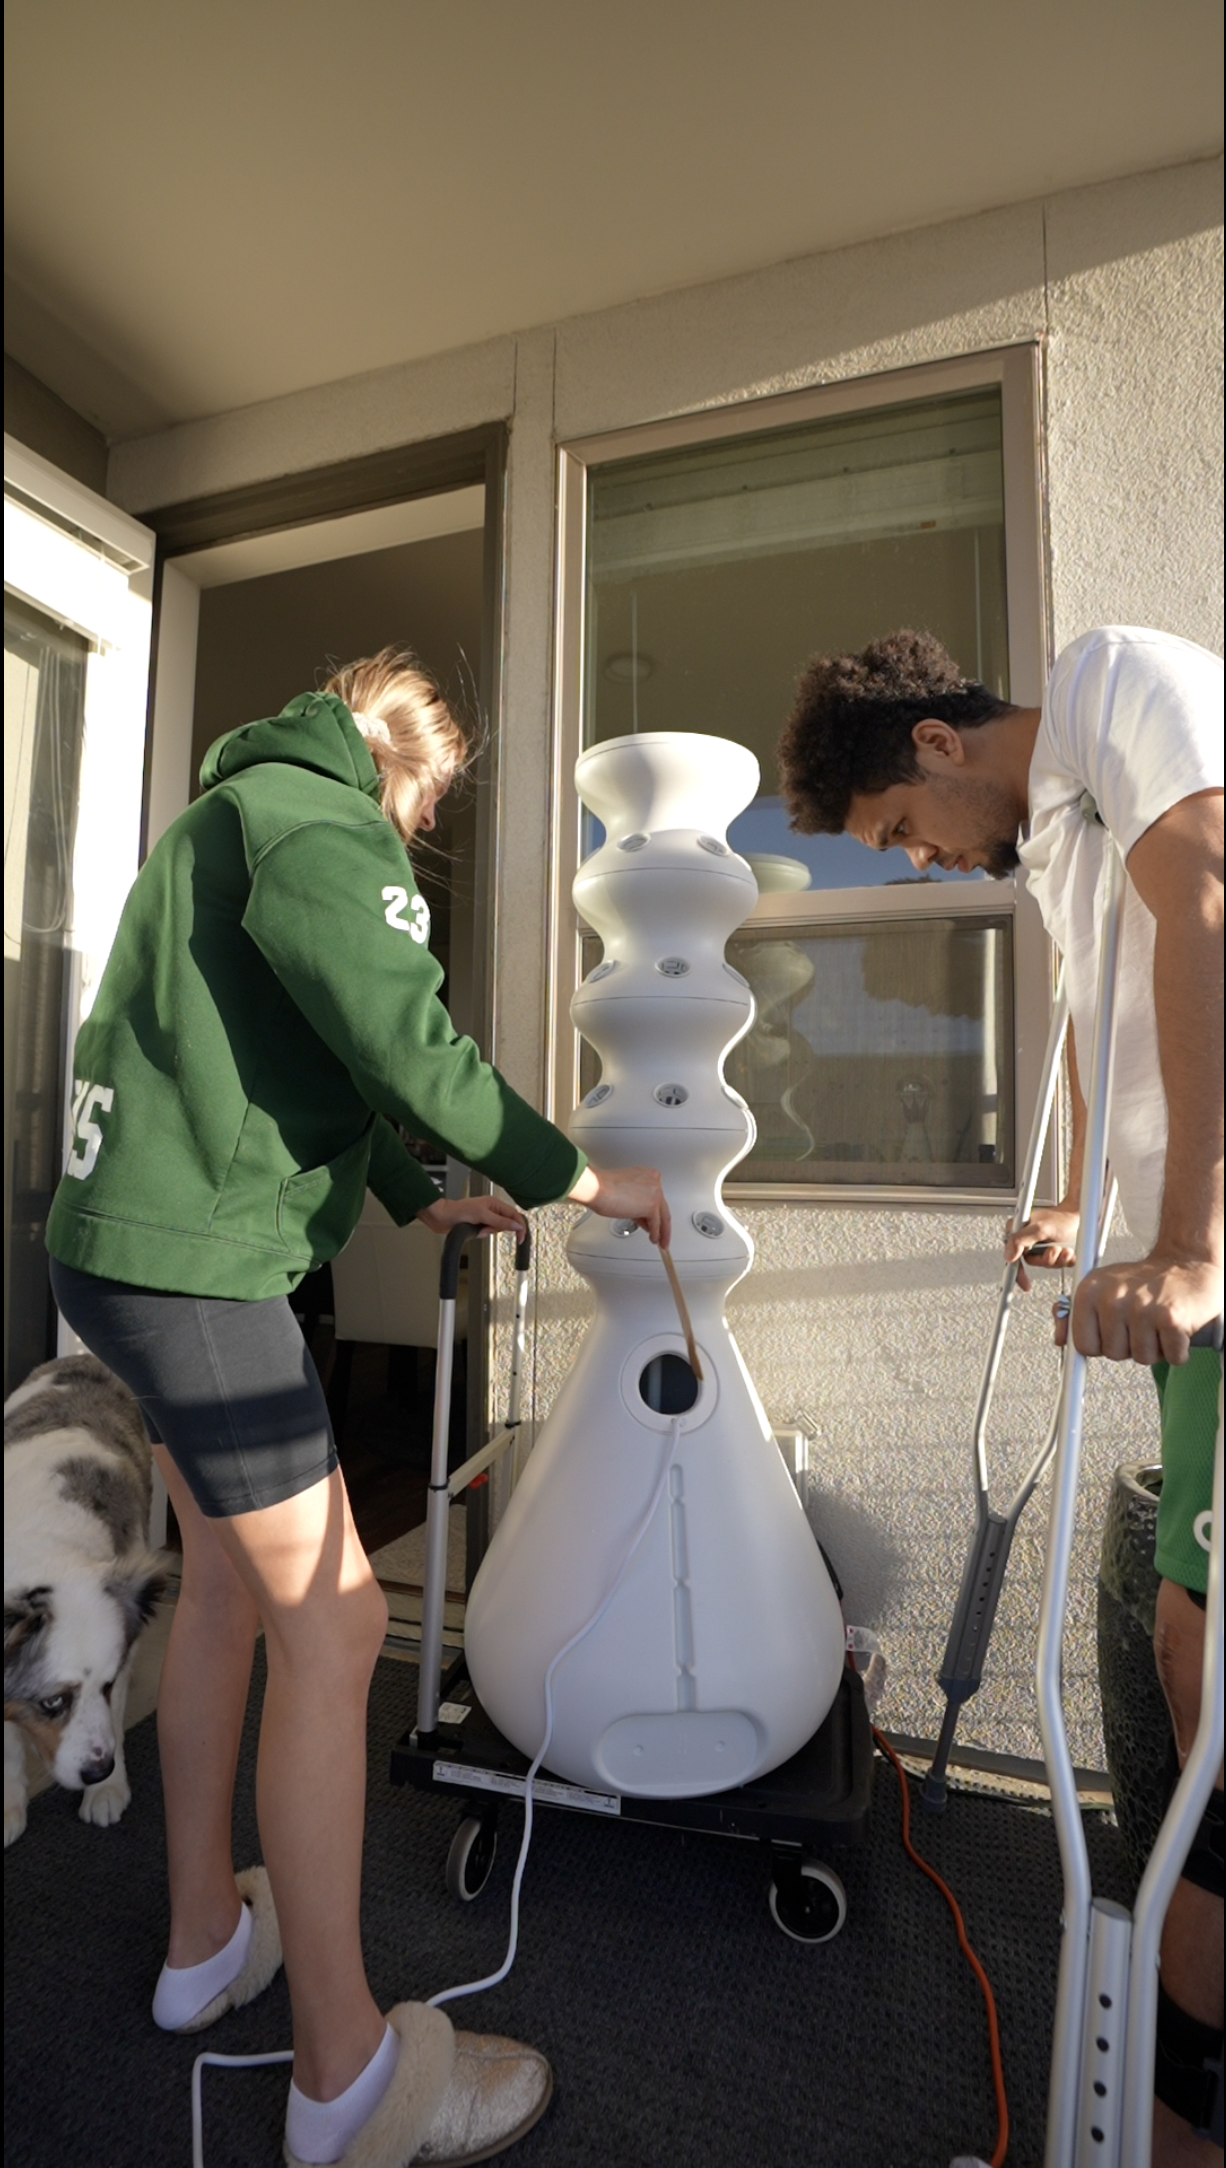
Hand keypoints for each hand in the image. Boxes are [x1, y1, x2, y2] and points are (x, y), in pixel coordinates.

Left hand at [416, 1194, 526, 1240]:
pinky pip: (486, 1233)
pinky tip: (472, 1231)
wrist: (441, 1217)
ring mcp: (485, 1218)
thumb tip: (517, 1226)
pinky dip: (481, 1234)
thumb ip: (501, 1222)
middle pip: (505, 1224)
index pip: (514, 1215)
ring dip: (487, 1232)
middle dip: (496, 1229)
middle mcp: (492, 1210)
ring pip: (495, 1230)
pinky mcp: (478, 1225)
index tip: (521, 1239)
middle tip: (486, 1229)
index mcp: (495, 1203)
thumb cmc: (459, 1211)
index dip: (519, 1226)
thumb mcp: (483, 1216)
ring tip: (476, 1229)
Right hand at [569, 1164, 670, 1247]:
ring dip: (662, 1231)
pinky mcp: (652, 1205)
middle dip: (662, 1223)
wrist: (597, 1188)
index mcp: (648, 1175)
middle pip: (662, 1206)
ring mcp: (655, 1193)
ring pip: (663, 1216)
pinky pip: (656, 1224)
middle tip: (663, 1232)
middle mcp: (654, 1182)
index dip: (654, 1211)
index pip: (655, 1196)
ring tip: (661, 1241)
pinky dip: (655, 1234)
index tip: (653, 1220)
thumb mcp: (624, 1193)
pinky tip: (654, 1239)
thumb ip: (636, 1202)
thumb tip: (641, 1216)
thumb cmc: (602, 1188)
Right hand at [1005, 1205, 1079, 1290]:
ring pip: (1047, 1264)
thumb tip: (1008, 1256)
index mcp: (1019, 1232)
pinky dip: (1065, 1260)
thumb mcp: (1039, 1228)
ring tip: (1064, 1247)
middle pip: (1032, 1262)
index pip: (1012, 1256)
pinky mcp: (1055, 1254)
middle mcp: (1029, 1241)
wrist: (1080, 1218)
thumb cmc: (1062, 1218)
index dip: (1016, 1272)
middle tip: (1054, 1249)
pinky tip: (1069, 1250)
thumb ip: (1020, 1240)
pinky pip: (1058, 1265)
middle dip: (1046, 1259)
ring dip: (1058, 1258)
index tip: (1024, 1282)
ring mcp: (1042, 1248)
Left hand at [1062, 1251, 1223, 1364]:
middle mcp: (1112, 1298)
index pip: (1083, 1345)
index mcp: (1089, 1291)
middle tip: (1142, 1320)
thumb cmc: (1142, 1281)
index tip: (1114, 1331)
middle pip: (1114, 1355)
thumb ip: (1074, 1315)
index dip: (1102, 1344)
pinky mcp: (1172, 1318)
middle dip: (1130, 1344)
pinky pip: (1172, 1357)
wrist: (1188, 1262)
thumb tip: (1059, 1340)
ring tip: (1158, 1321)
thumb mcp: (1102, 1289)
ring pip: (1142, 1358)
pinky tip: (1176, 1326)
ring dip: (1155, 1346)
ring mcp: (1142, 1308)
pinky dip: (1178, 1349)